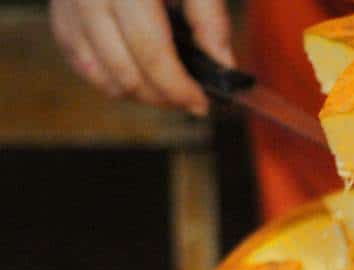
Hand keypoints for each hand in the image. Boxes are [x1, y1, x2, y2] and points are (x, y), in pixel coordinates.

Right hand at [49, 0, 233, 115]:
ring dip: (135, 92)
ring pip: (97, 71)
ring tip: (165, 89)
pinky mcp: (58, 4)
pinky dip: (104, 75)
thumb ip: (209, 18)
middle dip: (161, 96)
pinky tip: (133, 76)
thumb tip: (223, 65)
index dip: (178, 87)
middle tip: (188, 99)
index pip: (151, 52)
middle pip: (124, 69)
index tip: (200, 103)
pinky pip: (76, 55)